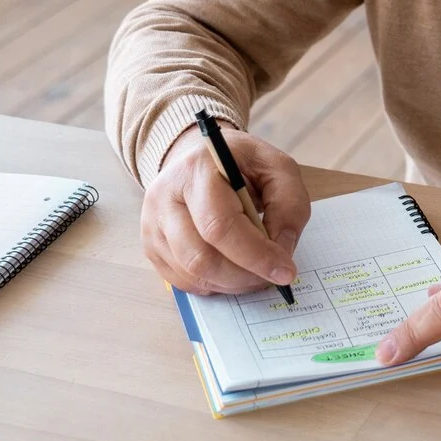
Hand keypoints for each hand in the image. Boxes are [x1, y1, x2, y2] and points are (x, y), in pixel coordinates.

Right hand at [140, 126, 310, 295]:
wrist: (199, 156)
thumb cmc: (241, 163)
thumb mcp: (277, 167)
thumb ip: (289, 204)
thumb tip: (282, 250)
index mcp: (197, 169)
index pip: (220, 225)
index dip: (255, 255)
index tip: (285, 271)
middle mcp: (165, 196)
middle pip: (201, 257)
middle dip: (244, 276)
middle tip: (272, 277)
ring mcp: (152, 223)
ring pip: (191, 273)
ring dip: (231, 283)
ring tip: (254, 272)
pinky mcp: (151, 245)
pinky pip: (182, 281)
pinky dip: (213, 284)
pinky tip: (231, 270)